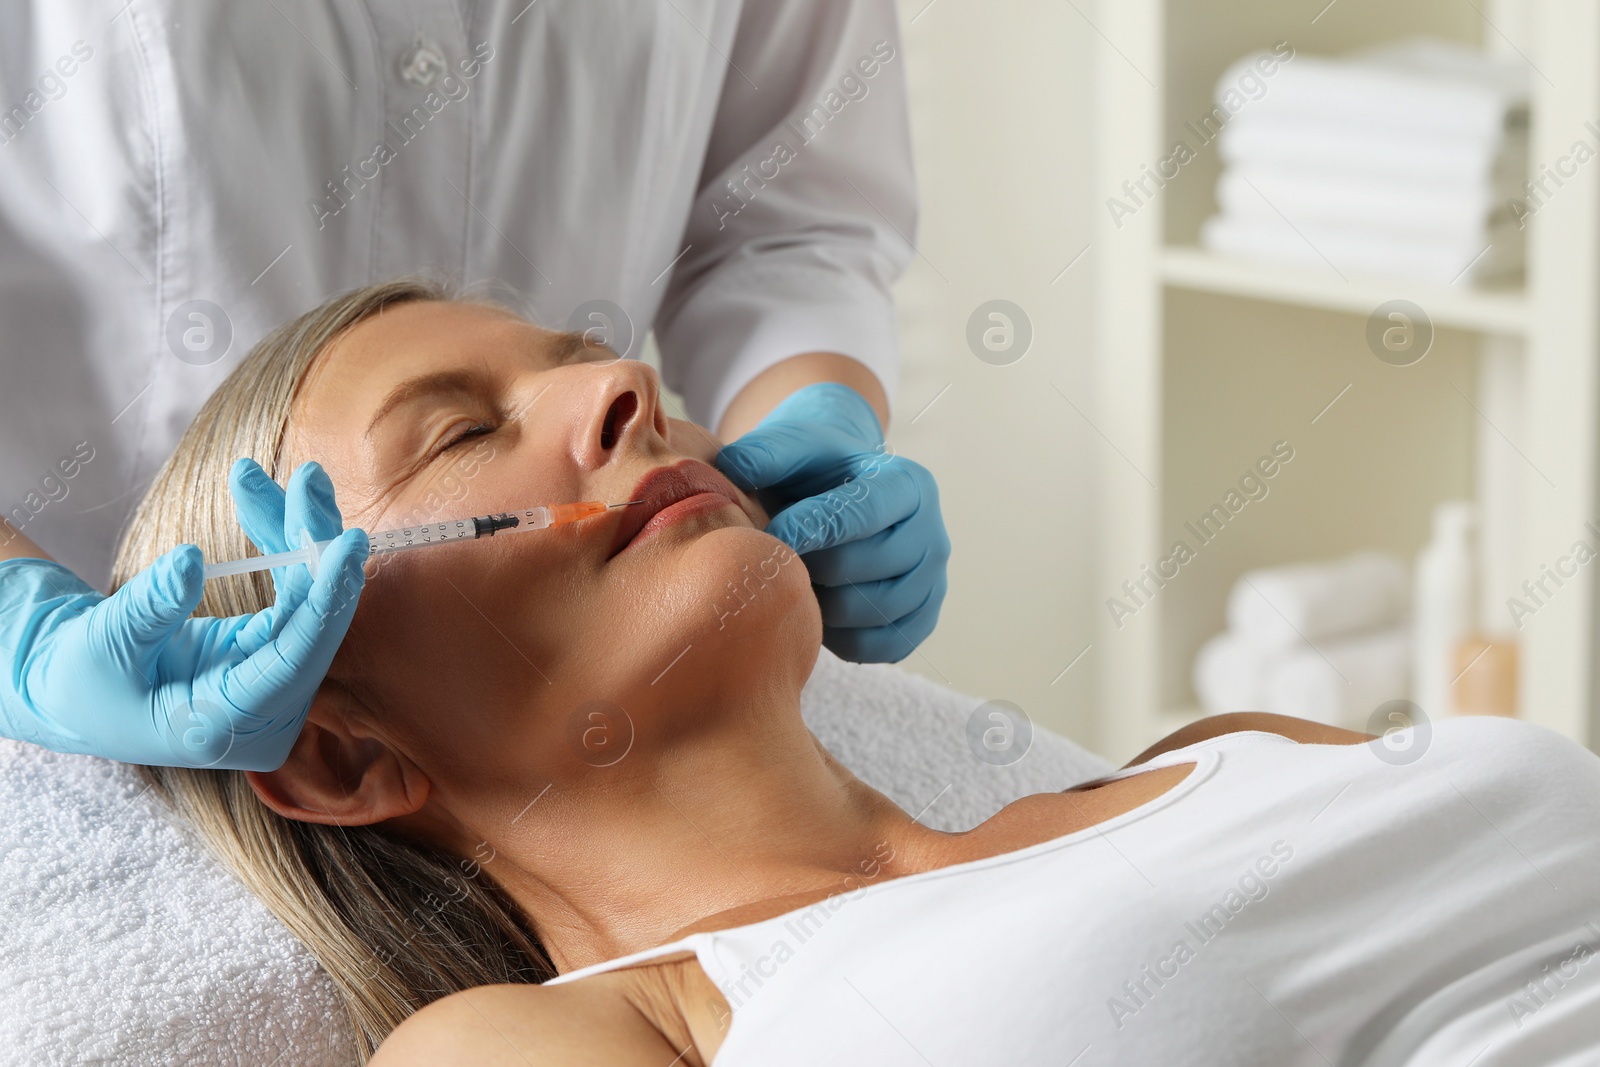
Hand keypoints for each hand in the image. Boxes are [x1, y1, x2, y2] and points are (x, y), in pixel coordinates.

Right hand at [0, 460, 367, 769]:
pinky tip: (262, 496)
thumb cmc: (79, 682)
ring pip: (309, 598)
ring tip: (290, 476)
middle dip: (312, 544)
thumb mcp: (103, 647)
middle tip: (307, 478)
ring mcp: (272, 677)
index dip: (326, 600)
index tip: (348, 542)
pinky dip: (280, 541)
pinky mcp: (268, 646)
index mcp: (229, 729)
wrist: (70, 687)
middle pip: (313, 620)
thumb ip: (148, 608)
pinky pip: (292, 589)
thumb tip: (192, 558)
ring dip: (297, 532)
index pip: (295, 660)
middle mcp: (266, 710)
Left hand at [715, 382, 949, 662]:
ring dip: (823, 604)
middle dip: (811, 565)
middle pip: (866, 566)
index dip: (811, 527)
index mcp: (908, 484)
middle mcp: (932, 534)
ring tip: (795, 582)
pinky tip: (816, 613)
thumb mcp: (791, 447)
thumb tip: (732, 470)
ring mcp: (932, 583)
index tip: (770, 535)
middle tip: (777, 561)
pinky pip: (879, 647)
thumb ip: (765, 453)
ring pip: (873, 612)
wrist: (839, 493)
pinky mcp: (921, 622)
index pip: (863, 513)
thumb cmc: (813, 470)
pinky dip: (841, 639)